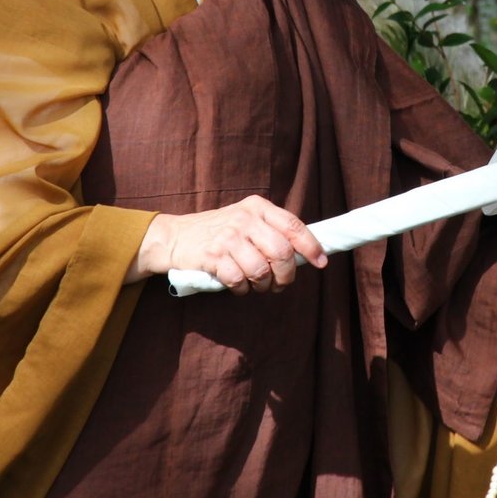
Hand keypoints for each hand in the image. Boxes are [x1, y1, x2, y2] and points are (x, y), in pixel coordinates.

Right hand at [133, 195, 325, 294]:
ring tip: (257, 285)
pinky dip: (243, 289)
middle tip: (281, 284)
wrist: (175, 237)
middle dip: (286, 275)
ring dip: (263, 286)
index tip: (321, 263)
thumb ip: (272, 232)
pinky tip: (238, 285)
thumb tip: (306, 255)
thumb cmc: (219, 232)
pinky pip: (240, 281)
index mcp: (258, 207)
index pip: (294, 226)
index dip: (311, 247)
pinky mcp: (213, 256)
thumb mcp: (246, 220)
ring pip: (262, 271)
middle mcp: (245, 219)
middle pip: (282, 253)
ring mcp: (228, 237)